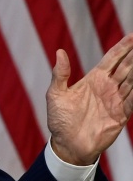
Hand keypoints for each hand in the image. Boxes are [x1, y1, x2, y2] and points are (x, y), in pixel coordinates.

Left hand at [47, 33, 132, 165]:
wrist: (67, 144)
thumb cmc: (59, 118)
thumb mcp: (56, 93)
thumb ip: (60, 73)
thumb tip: (59, 52)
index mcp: (93, 79)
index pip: (111, 59)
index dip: (121, 48)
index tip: (132, 36)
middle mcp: (107, 87)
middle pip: (126, 67)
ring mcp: (116, 101)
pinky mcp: (121, 115)